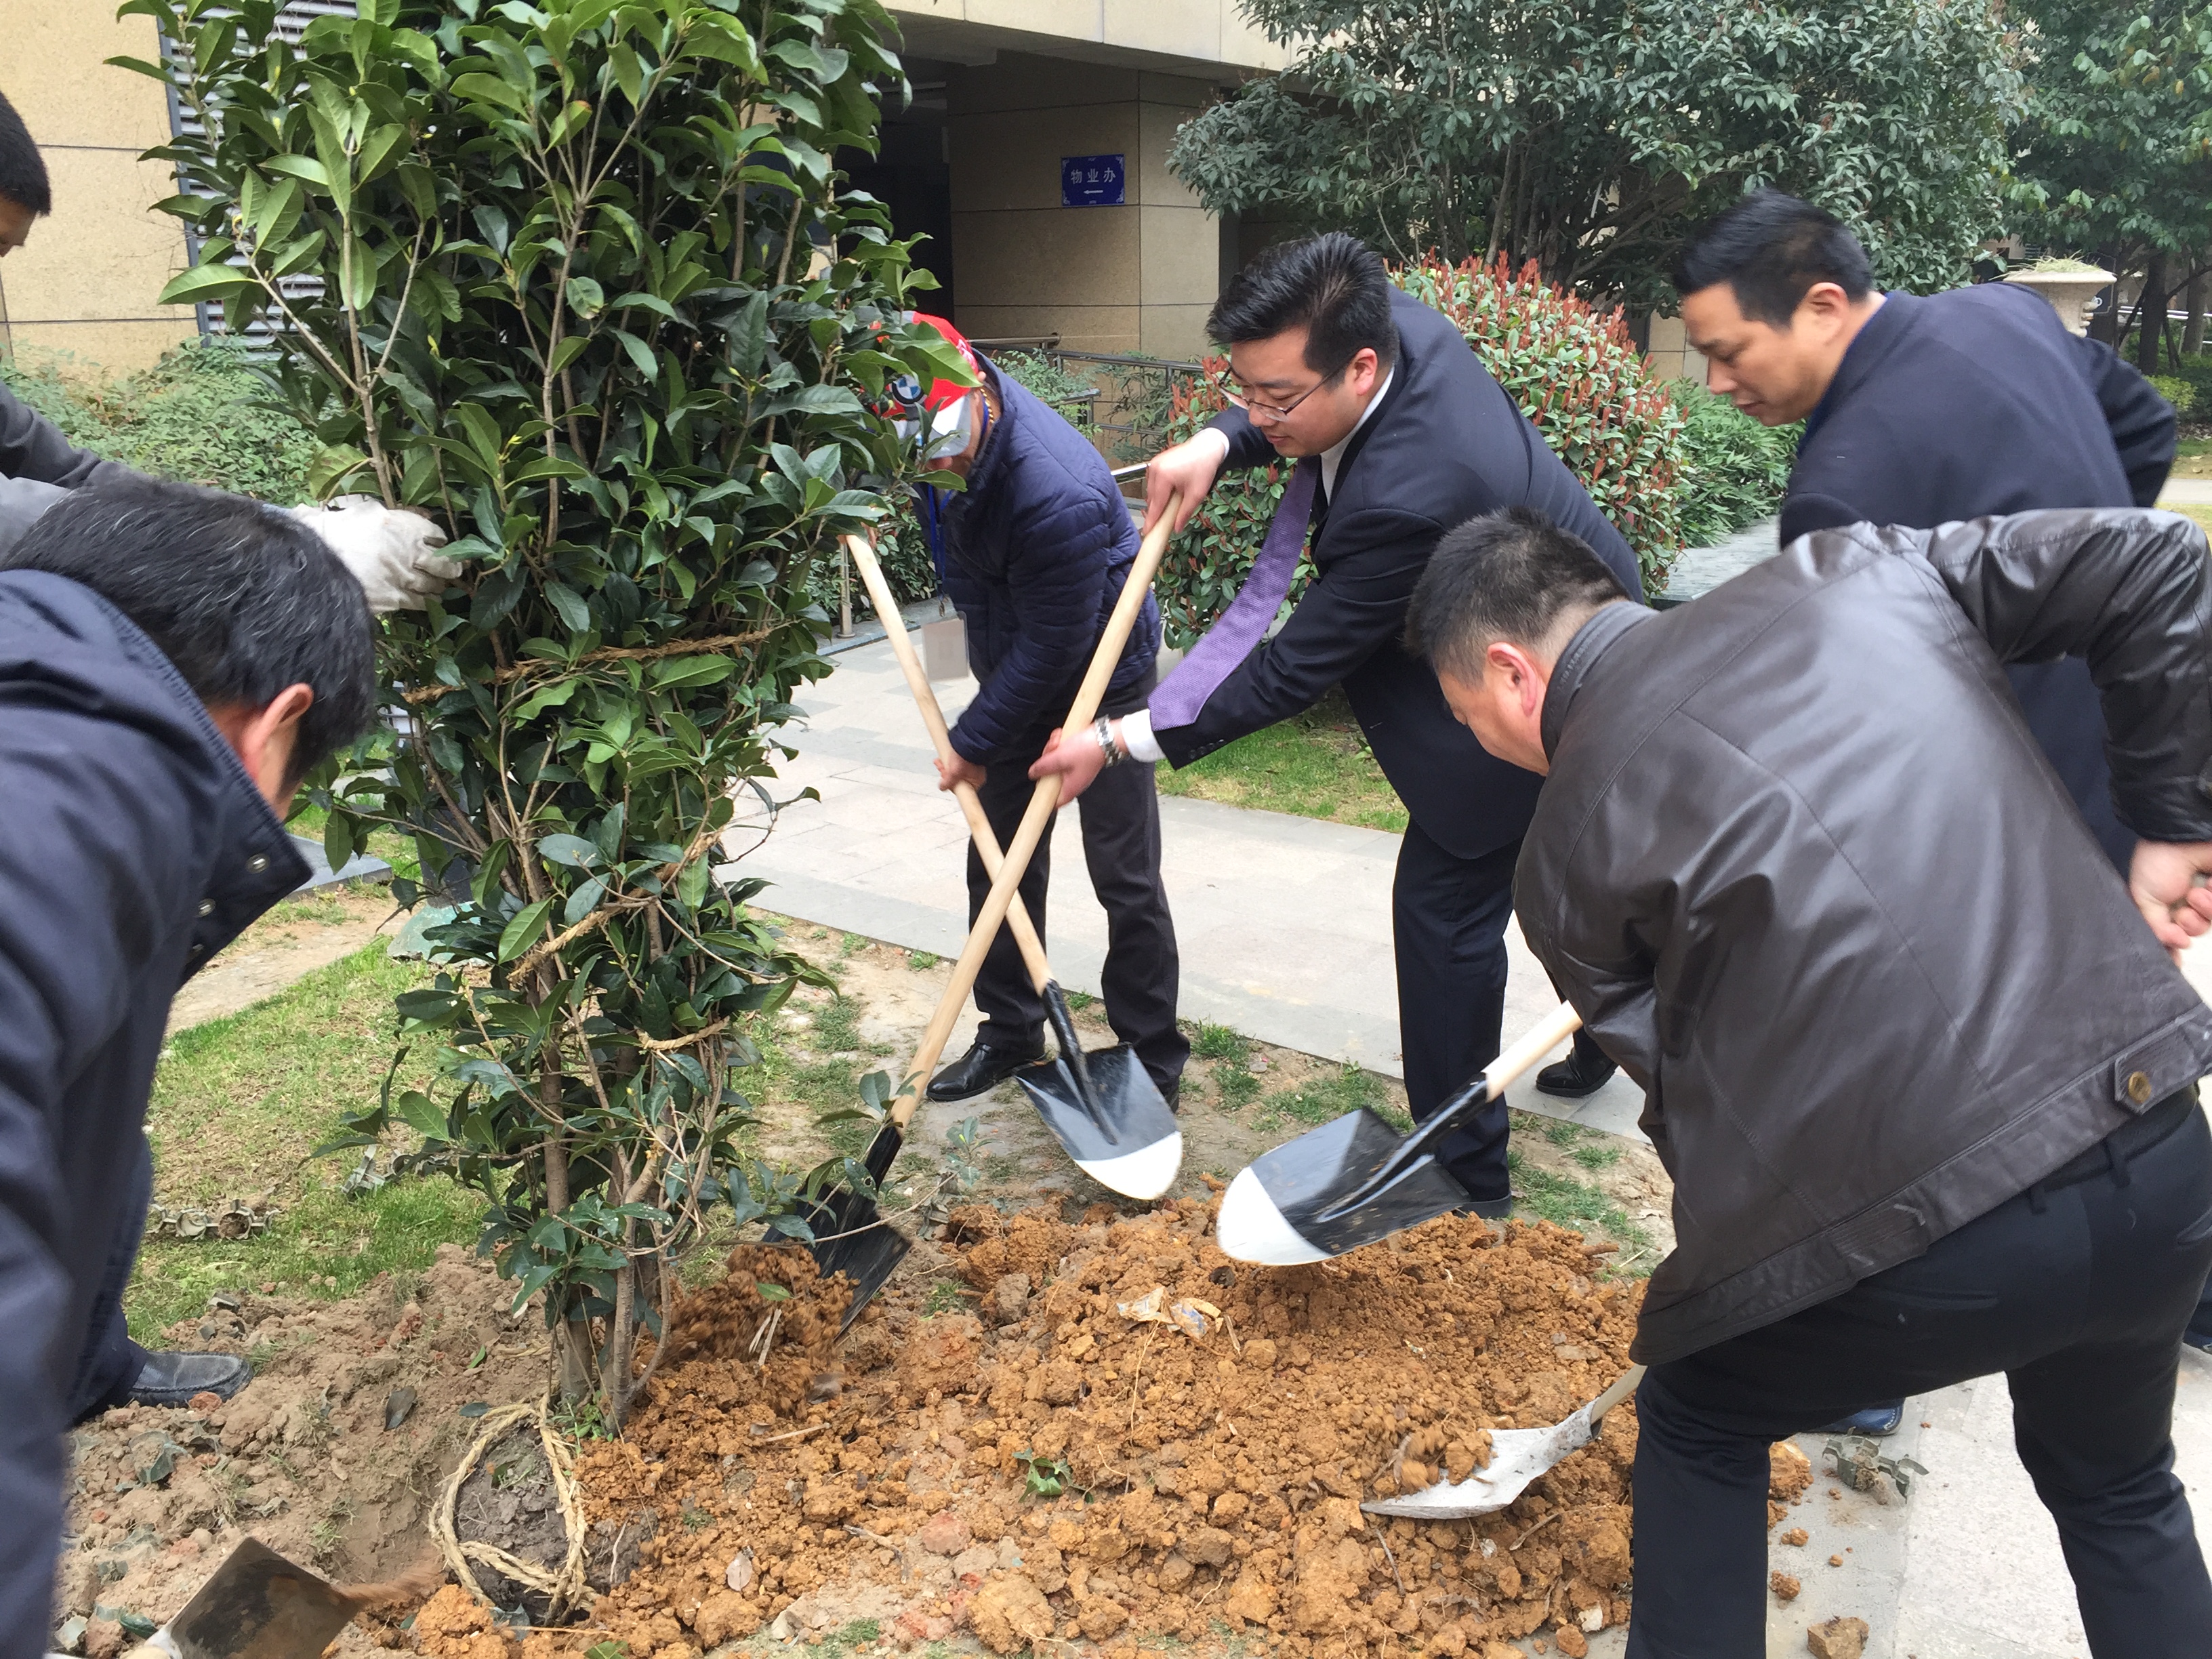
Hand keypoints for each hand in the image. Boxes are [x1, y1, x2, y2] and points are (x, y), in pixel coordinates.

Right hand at [293, 496, 461, 613]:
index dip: (441, 540)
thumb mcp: (363, 512)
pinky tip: (427, 602)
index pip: (435, 532)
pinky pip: (418, 603)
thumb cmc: (333, 531)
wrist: (311, 560)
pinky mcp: (393, 599)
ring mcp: (402, 577)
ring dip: (440, 586)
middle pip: (443, 562)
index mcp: (401, 525)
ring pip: (434, 584)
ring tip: (442, 586)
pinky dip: (426, 602)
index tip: (443, 544)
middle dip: (452, 567)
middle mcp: (407, 551)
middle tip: (457, 570)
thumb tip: (404, 516)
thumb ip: (386, 515)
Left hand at [934, 752, 985, 792]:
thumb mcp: (954, 773)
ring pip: (954, 772)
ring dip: (945, 768)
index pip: (961, 791)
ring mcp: (969, 768)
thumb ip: (947, 783)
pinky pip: (955, 765)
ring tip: (940, 763)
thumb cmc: (966, 755)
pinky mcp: (965, 760)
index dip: (951, 786)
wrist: (968, 739)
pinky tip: (942, 760)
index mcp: (976, 781)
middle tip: (942, 770)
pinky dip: (947, 763)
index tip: (945, 784)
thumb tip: (943, 787)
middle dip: (946, 775)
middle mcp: (973, 775)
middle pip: (956, 781)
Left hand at [1028, 723, 1106, 804]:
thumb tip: (1032, 773)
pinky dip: (1060, 744)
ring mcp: (1075, 769)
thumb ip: (1044, 766)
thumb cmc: (1088, 750)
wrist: (1106, 736)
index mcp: (1071, 787)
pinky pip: (1063, 753)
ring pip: (1055, 762)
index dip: (1044, 795)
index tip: (1037, 782)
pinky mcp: (1077, 758)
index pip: (1054, 801)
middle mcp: (1073, 781)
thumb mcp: (1060, 757)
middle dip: (1047, 761)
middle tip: (1051, 749)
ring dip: (1053, 749)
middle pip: (1051, 776)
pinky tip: (1061, 736)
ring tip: (1058, 739)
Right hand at [1140, 429, 1228, 536]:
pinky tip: (1170, 492)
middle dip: (1157, 510)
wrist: (1207, 447)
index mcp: (1164, 476)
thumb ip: (1185, 513)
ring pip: (1151, 490)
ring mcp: (1154, 464)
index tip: (1147, 531)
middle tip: (1166, 520)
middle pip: (1151, 498)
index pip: (1155, 504)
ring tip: (1172, 503)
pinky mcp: (1156, 462)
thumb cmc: (1203, 467)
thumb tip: (1177, 528)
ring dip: (1158, 499)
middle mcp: (1155, 469)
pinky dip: (1159, 490)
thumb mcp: (1197, 494)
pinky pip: (1153, 482)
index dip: (1151, 520)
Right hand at [2127, 839, 2211, 961]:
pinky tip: (2209, 884)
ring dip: (2205, 911)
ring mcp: (2208, 897)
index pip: (2173, 936)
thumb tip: (2179, 947)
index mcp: (2167, 908)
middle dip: (2190, 924)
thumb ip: (2157, 930)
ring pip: (2211, 921)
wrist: (2178, 839)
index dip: (2174, 947)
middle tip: (2184, 910)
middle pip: (2196, 931)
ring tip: (2196, 893)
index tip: (2176, 956)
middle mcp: (2188, 904)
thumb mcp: (2144, 900)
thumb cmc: (2156, 865)